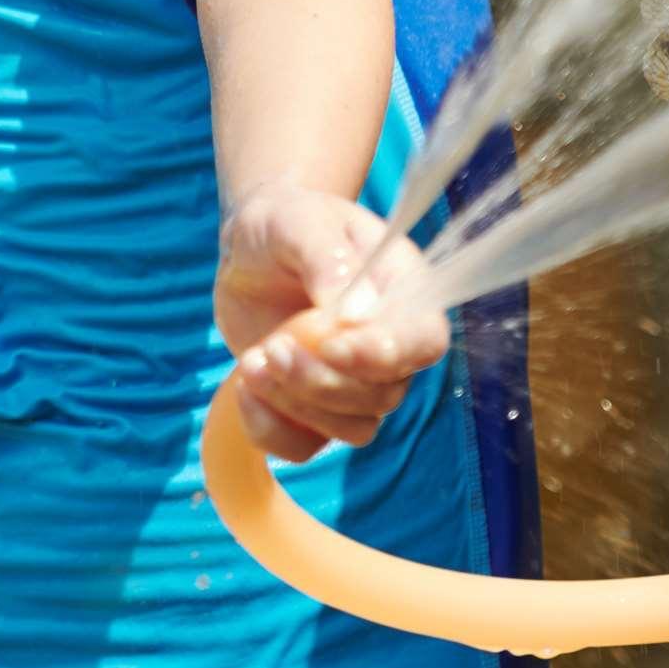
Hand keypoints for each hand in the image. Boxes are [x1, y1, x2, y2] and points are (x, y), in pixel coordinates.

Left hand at [213, 183, 449, 464]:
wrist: (252, 249)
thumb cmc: (287, 223)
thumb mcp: (300, 222)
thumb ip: (328, 259)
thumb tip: (357, 313)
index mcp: (403, 293)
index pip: (424, 342)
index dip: (384, 355)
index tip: (330, 345)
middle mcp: (389, 347)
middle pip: (384, 395)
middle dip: (321, 381)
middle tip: (273, 347)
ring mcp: (354, 384)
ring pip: (352, 429)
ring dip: (296, 403)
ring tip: (253, 361)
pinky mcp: (313, 408)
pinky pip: (304, 446)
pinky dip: (270, 429)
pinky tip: (244, 388)